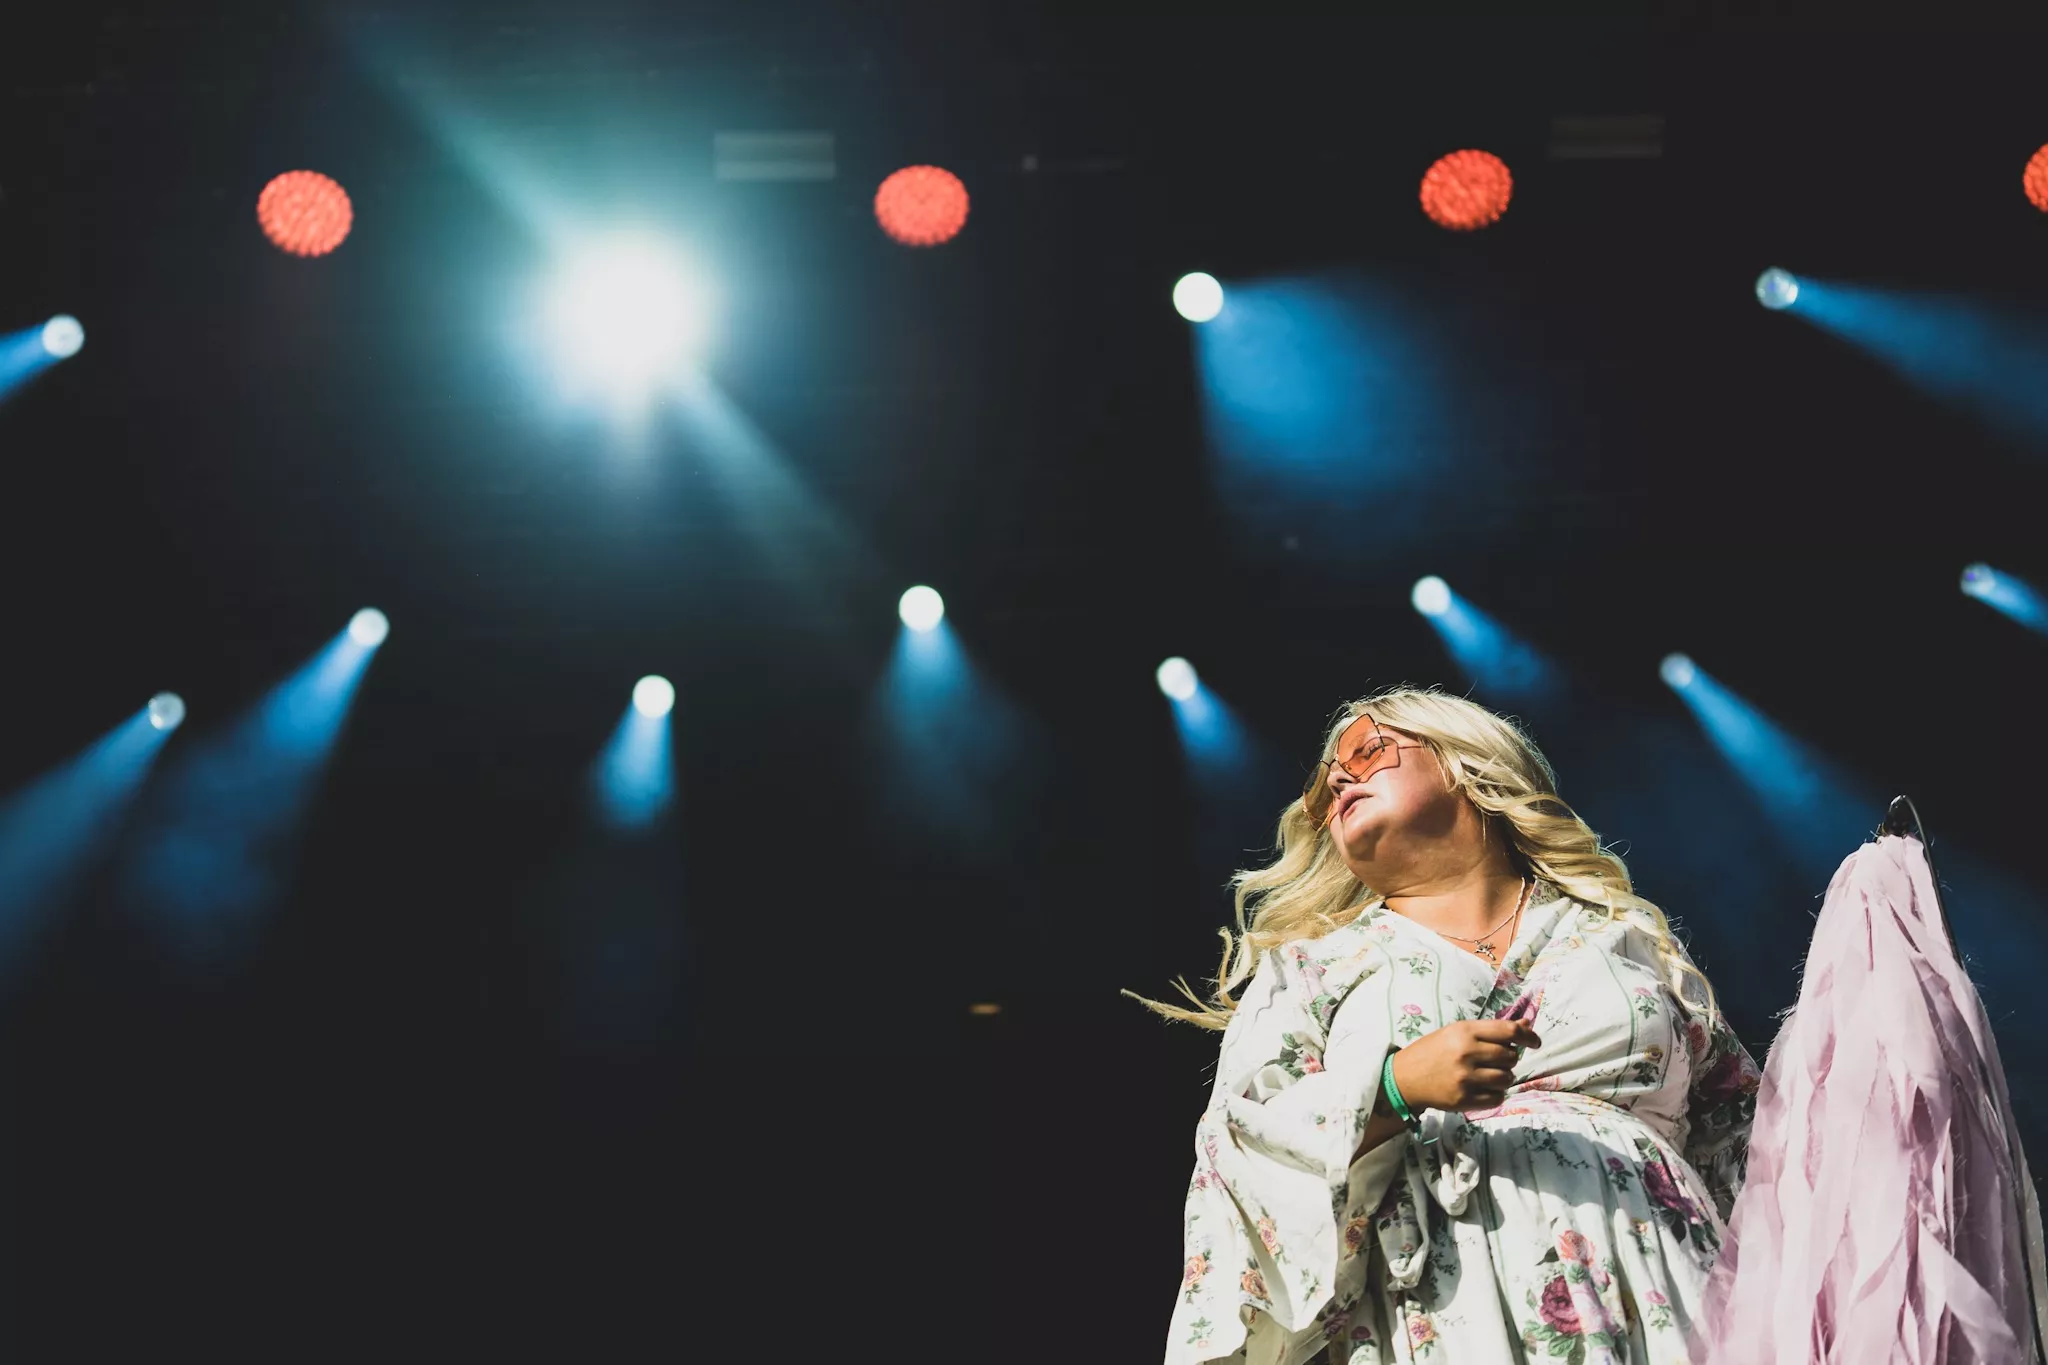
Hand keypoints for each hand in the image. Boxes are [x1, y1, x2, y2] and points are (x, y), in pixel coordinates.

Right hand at [1388, 1019, 1540, 1113]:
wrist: (1404, 1078)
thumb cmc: (1433, 1051)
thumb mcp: (1458, 1033)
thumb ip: (1491, 1030)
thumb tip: (1526, 1025)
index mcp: (1464, 1031)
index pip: (1509, 1032)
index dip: (1528, 1036)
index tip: (1535, 1042)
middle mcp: (1466, 1053)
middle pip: (1511, 1056)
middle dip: (1509, 1059)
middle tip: (1495, 1060)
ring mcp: (1465, 1078)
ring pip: (1507, 1078)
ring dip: (1504, 1077)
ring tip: (1489, 1075)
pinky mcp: (1464, 1100)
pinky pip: (1497, 1098)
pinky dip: (1496, 1094)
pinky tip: (1483, 1088)